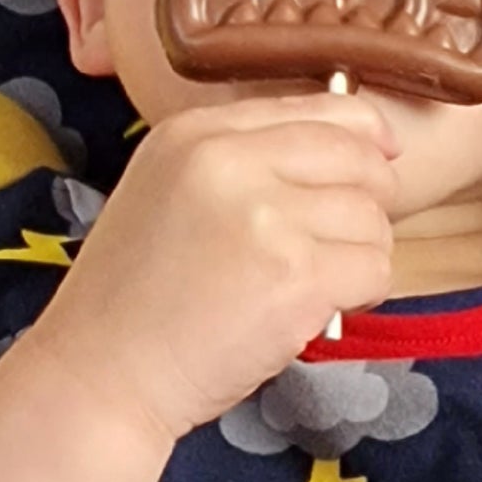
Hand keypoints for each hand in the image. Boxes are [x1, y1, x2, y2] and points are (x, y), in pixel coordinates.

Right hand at [24, 92, 397, 443]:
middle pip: (359, 159)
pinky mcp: (294, 276)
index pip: (322, 108)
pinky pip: (374, 269)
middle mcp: (229, 161)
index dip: (366, 136)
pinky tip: (315, 310)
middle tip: (334, 244)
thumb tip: (365, 144)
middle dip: (369, 203)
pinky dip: (360, 295)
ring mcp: (264, 217)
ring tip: (309, 285)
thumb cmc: (140, 296)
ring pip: (373, 219)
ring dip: (359, 257)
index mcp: (196, 132)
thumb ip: (248, 158)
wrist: (100, 373)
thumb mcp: (172, 190)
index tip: (382, 159)